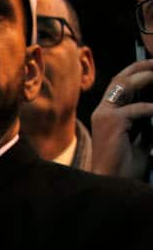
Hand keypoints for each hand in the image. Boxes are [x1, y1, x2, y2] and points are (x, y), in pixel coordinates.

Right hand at [90, 59, 152, 176]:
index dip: (139, 71)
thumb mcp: (142, 136)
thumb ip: (147, 119)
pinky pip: (137, 108)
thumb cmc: (127, 165)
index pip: (121, 83)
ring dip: (147, 77)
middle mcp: (103, 111)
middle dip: (143, 67)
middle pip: (121, 78)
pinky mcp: (110, 123)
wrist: (113, 183)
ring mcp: (104, 115)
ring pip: (124, 84)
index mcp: (108, 113)